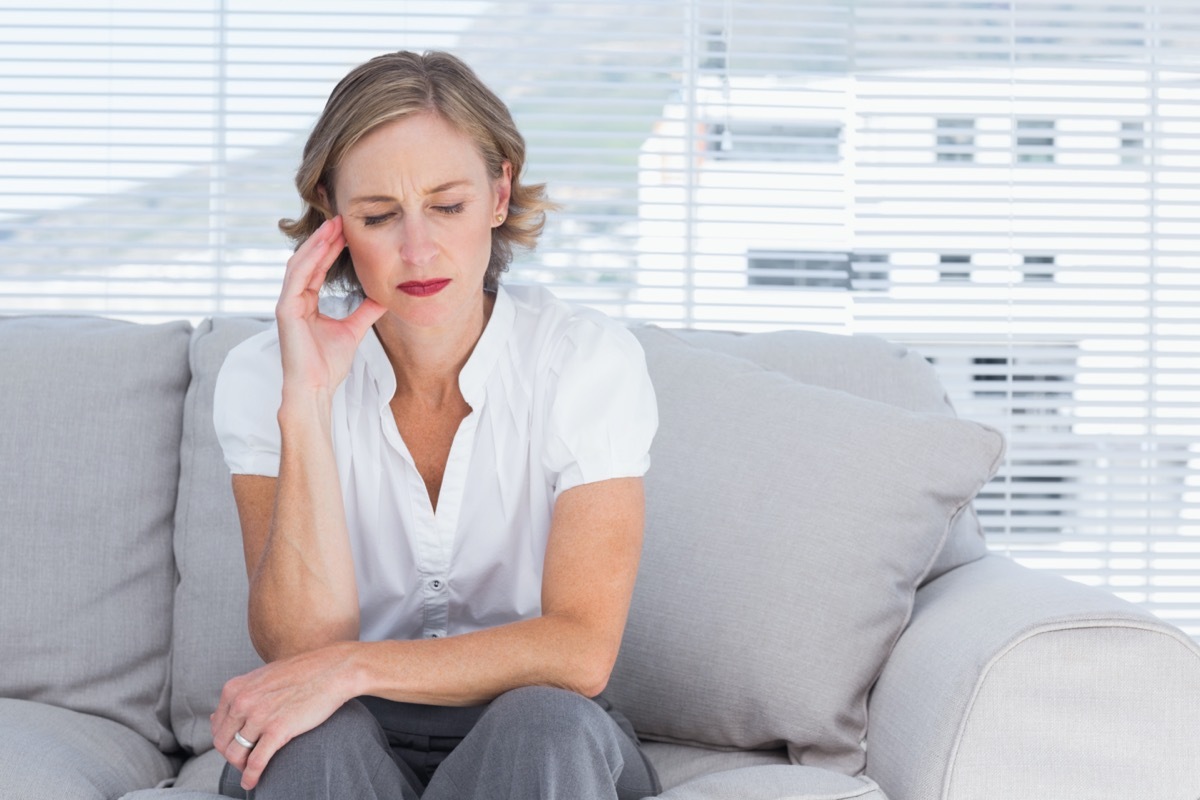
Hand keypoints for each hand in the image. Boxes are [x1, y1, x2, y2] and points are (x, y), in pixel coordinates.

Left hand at [210, 644, 355, 790]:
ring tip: (250, 771)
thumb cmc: (301, 673)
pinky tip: (252, 782)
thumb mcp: (262, 678)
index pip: (217, 727)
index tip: (239, 746)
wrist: (333, 669)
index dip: (227, 741)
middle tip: (246, 760)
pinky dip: (251, 777)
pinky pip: (256, 762)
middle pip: (222, 743)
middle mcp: (242, 701)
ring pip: (236, 755)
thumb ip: (239, 696)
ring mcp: (259, 716)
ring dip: (241, 768)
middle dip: (233, 755)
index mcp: (235, 689)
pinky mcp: (278, 730)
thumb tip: (214, 718)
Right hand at [275, 215, 386, 397]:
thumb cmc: (329, 365)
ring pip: (301, 263)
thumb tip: (385, 297)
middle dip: (325, 239)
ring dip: (317, 243)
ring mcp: (287, 303)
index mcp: (307, 303)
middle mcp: (294, 300)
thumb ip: (366, 311)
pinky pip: (296, 278)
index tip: (348, 231)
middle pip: (309, 261)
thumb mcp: (354, 330)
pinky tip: (323, 246)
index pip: (319, 268)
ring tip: (334, 226)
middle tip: (342, 219)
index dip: (332, 249)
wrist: (316, 388)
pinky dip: (310, 260)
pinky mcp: (284, 309)